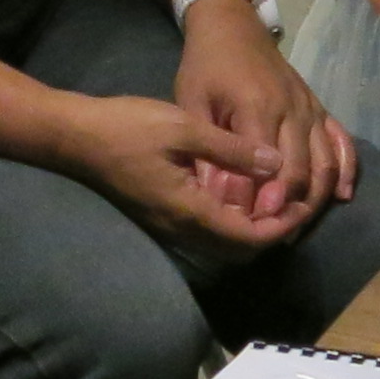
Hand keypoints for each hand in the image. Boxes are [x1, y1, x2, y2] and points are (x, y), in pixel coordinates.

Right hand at [52, 91, 294, 249]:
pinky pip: (207, 231)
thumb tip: (275, 165)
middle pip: (240, 249)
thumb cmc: (127, 128)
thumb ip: (231, 150)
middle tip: (295, 200)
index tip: (304, 202)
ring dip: (252, 227)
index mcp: (192, 211)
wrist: (75, 137)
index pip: (250, 237)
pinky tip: (241, 190)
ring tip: (274, 195)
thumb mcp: (184, 129)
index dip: (283, 225)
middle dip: (273, 231)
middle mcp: (183, 229)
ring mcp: (170, 226)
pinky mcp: (162, 216)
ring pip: (223, 243)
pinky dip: (232, 220)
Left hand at [170, 0, 356, 231]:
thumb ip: (207, 149)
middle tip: (274, 234)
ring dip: (316, 198)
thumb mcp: (192, 104)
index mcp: (257, 108)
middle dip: (290, 207)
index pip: (267, 168)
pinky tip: (341, 197)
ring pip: (326, 162)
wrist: (232, 25)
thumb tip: (215, 197)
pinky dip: (346, 170)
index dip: (262, 201)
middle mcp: (293, 110)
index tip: (252, 225)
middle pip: (301, 171)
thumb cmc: (206, 66)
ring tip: (297, 225)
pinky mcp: (320, 107)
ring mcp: (311, 108)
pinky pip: (342, 141)